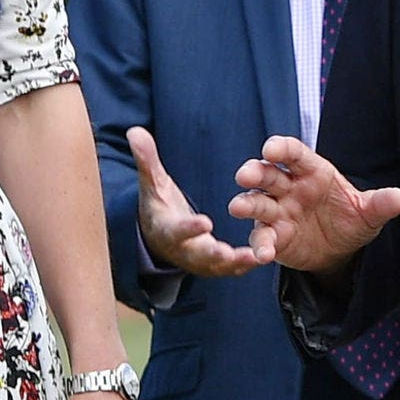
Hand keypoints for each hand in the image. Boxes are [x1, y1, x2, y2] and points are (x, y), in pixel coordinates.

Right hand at [127, 126, 255, 279]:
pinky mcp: (216, 266)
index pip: (177, 230)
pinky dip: (246, 265)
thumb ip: (146, 160)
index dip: (189, 228)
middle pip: (198, 254)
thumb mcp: (152, 183)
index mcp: (167, 229)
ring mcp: (201, 262)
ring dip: (236, 263)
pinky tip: (265, 256)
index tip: (204, 222)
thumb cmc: (158, 205)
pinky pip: (232, 268)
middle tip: (227, 253)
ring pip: (218, 266)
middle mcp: (184, 250)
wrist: (159, 237)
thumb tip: (134, 131)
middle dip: (213, 254)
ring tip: (255, 257)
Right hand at [227, 138, 399, 272]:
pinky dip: (260, 245)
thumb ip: (381, 204)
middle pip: (267, 174)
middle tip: (244, 174)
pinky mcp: (273, 236)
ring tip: (238, 207)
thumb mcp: (369, 213)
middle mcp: (289, 187)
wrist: (341, 250)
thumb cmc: (351, 219)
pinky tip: (263, 255)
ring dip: (246, 203)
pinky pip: (263, 238)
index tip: (270, 148)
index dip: (281, 148)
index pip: (294, 153)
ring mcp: (278, 211)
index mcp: (312, 171)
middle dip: (254, 171)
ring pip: (256, 202)